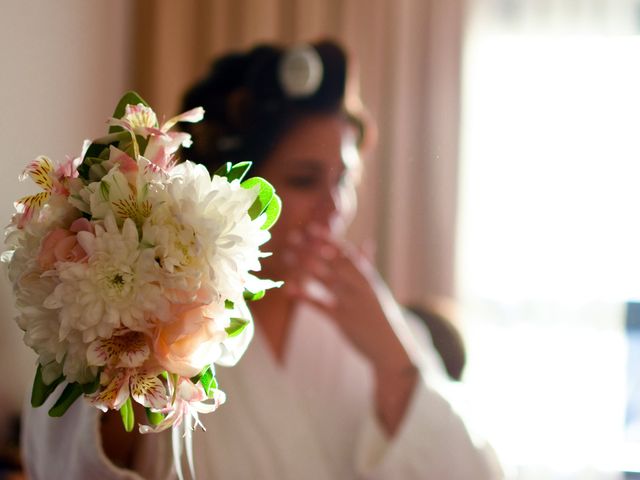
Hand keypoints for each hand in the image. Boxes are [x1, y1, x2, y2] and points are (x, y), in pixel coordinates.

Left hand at [283, 224, 417, 433]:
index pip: (346, 252)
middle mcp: (359, 286)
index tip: (312, 228)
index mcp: (367, 276)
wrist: (390, 347)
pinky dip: (304, 296)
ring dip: (304, 266)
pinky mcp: (342, 320)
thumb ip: (367, 265)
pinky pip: (320, 305)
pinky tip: (289, 289)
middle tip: (292, 236)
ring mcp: (351, 302)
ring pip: (324, 279)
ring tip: (286, 256)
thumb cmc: (379, 315)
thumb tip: (367, 242)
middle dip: (312, 248)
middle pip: (333, 262)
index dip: (329, 239)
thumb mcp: (376, 288)